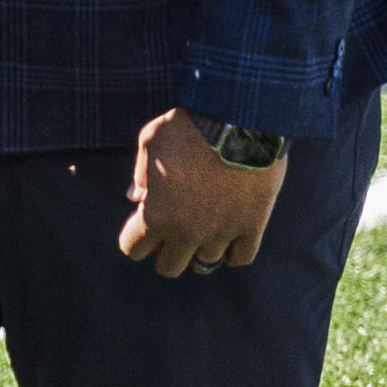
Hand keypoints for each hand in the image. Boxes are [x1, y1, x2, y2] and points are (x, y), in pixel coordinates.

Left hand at [119, 110, 283, 280]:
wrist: (240, 118)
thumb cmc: (189, 125)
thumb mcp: (150, 140)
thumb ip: (140, 173)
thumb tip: (135, 198)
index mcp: (156, 215)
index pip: (134, 250)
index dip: (137, 237)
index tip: (145, 222)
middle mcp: (187, 231)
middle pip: (168, 267)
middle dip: (166, 250)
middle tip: (174, 228)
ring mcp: (222, 232)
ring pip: (205, 263)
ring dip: (201, 247)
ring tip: (204, 223)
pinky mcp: (252, 225)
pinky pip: (241, 257)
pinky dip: (233, 250)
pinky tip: (230, 234)